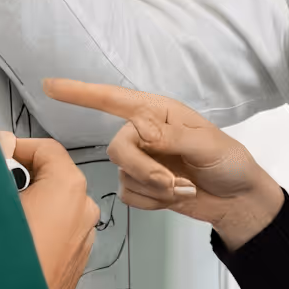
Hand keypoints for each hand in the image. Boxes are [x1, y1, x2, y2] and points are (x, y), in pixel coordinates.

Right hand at [3, 132, 99, 288]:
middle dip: (20, 178)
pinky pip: (54, 231)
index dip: (15, 147)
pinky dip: (34, 229)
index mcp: (68, 189)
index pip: (45, 147)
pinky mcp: (73, 262)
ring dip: (26, 206)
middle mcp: (83, 212)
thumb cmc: (2, 266)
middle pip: (50, 176)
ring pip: (52, 206)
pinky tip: (8, 242)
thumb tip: (1, 142)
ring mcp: (81, 240)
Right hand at [43, 79, 284, 248]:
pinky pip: (130, 196)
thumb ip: (172, 136)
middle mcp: (145, 134)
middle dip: (144, 170)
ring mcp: (141, 161)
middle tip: (172, 181)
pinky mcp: (142, 186)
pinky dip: (154, 202)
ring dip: (156, 189)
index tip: (51, 86)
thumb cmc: (229, 163)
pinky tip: (174, 197)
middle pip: (118, 148)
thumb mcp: (207, 144)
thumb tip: (141, 130)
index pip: (114, 100)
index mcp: (159, 113)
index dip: (81, 92)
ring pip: (124, 176)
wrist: (237, 200)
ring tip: (184, 187)